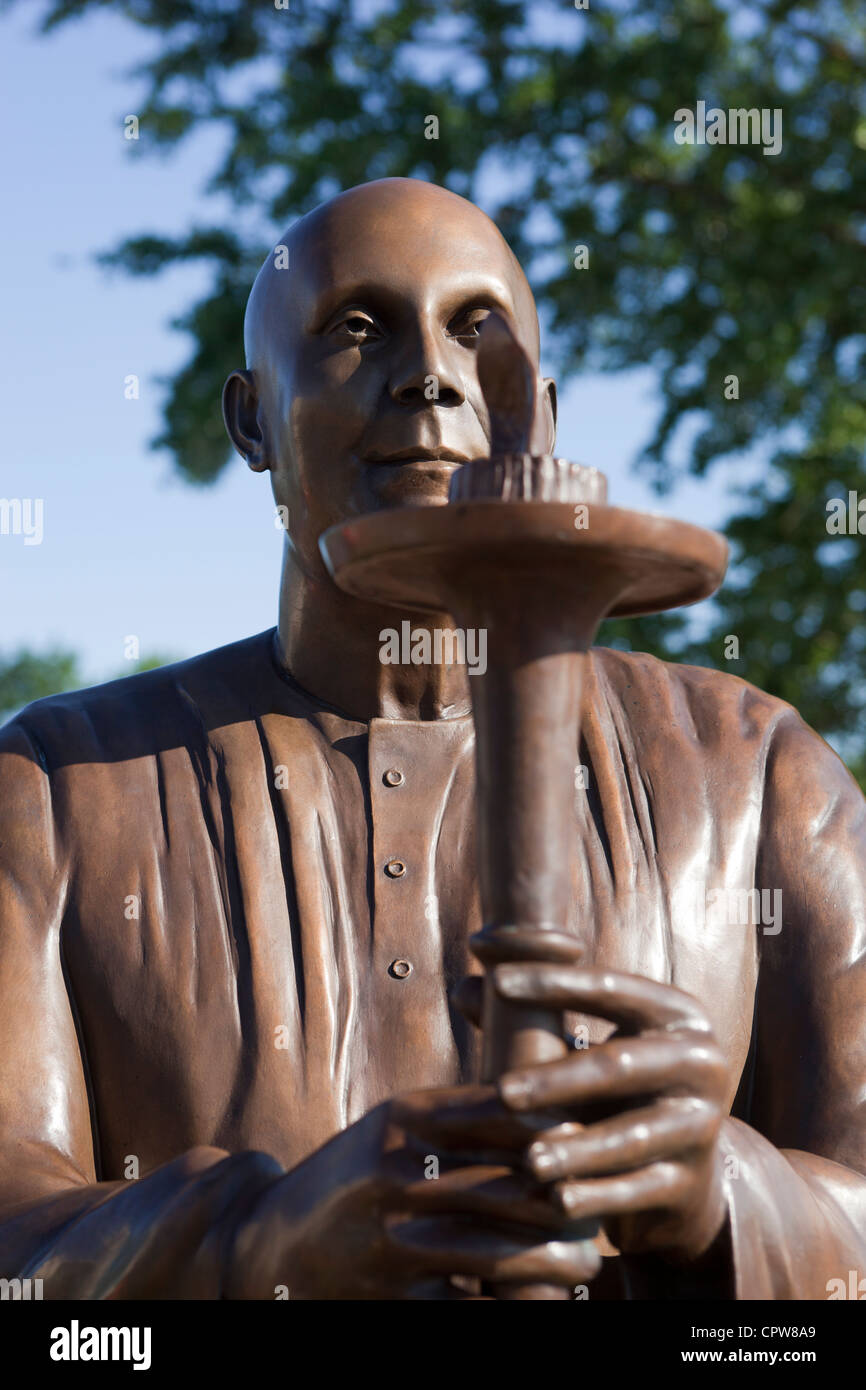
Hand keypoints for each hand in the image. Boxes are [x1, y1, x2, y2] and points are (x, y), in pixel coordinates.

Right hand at [224, 1085, 600, 1298]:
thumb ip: (455, 1115)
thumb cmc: (350, 1180)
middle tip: (603, 1211)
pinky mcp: (390, 1296)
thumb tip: (550, 1108)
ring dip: (554, 1262)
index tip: (595, 1137)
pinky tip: (545, 1306)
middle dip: (567, 1203)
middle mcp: (395, 1171)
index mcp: (402, 1118)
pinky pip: (469, 1309)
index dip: (556, 1128)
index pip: (499, 1113)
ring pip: (498, 1252)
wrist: (265, 1248)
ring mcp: (390, 1239)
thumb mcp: (388, 1128)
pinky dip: (514, 1310)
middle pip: (508, 1184)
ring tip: (586, 1264)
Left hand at [456, 963, 729, 1263]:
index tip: (496, 982)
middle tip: (502, 1094)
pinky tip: (556, 1202)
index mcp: (677, 1014)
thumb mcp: (588, 1048)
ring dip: (574, 1149)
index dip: (552, 983)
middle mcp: (702, 1061)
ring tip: (526, 1160)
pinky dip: (596, 1196)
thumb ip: (532, 1018)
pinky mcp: (693, 1181)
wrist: (681, 1173)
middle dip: (557, 1081)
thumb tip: (464, 985)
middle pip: (620, 1066)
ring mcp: (703, 1123)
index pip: (611, 988)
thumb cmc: (616, 1093)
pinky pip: (639, 1189)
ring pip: (631, 1136)